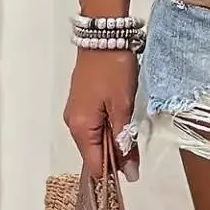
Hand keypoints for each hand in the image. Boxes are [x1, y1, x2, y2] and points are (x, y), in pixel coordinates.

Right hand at [64, 48, 139, 181]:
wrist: (105, 36)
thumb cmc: (114, 70)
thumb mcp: (124, 106)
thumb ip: (125, 140)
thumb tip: (129, 173)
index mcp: (80, 128)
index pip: (94, 165)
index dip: (114, 173)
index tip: (134, 171)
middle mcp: (72, 123)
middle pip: (93, 153)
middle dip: (115, 156)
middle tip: (137, 147)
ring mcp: (75, 111)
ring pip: (94, 138)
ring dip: (113, 139)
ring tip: (132, 132)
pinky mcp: (81, 101)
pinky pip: (93, 124)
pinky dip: (107, 127)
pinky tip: (121, 120)